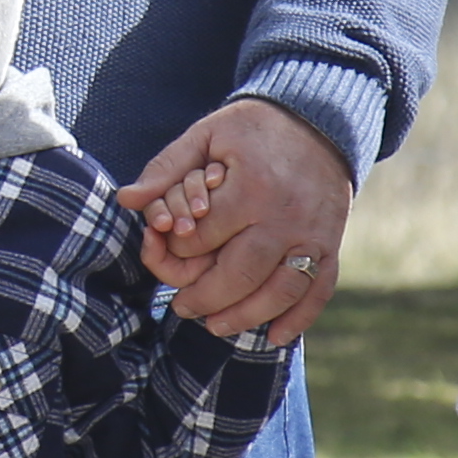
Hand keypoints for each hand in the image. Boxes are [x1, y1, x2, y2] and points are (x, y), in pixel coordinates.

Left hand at [123, 97, 352, 341]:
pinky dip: (299, 319)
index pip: (202, 238)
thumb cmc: (251, 130)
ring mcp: (313, 234)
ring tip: (216, 325)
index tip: (165, 249)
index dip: (175, 250)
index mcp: (250, 187)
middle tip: (182, 307)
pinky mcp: (331, 245)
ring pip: (279, 291)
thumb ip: (166, 167)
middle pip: (239, 274)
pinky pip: (319, 290)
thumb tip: (127, 199)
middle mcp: (284, 215)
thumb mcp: (206, 134)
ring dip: (246, 317)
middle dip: (205, 297)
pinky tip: (275, 336)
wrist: (316, 121)